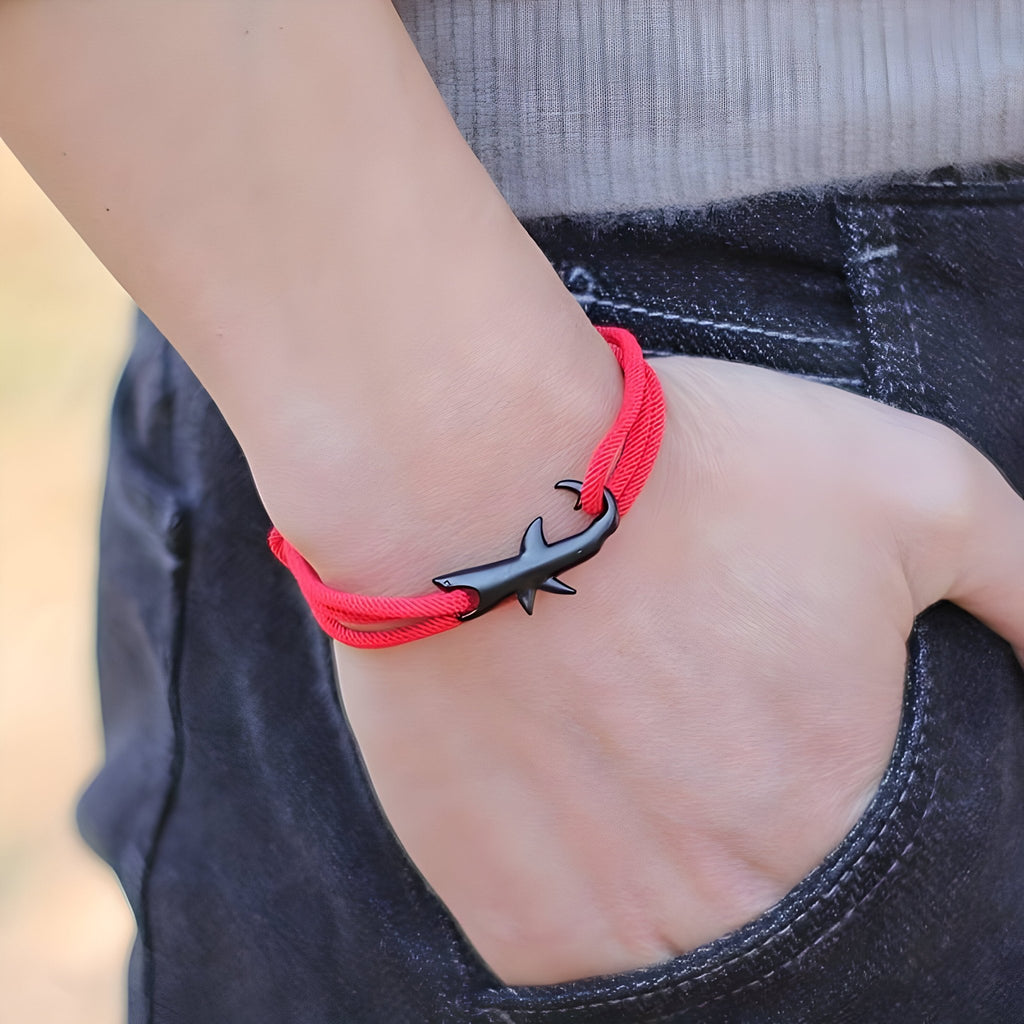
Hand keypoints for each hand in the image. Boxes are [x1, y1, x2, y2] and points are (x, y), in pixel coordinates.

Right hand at [333, 355, 1023, 985]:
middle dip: (755, 825)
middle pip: (774, 903)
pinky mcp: (510, 923)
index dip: (835, 786)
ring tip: (633, 752)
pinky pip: (578, 951)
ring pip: (677, 938)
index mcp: (841, 819)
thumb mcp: (909, 488)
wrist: (473, 480)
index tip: (785, 729)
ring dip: (669, 861)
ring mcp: (611, 931)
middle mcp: (734, 907)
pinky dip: (590, 885)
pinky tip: (577, 789)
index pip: (889, 870)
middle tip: (699, 728)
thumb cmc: (688, 475)